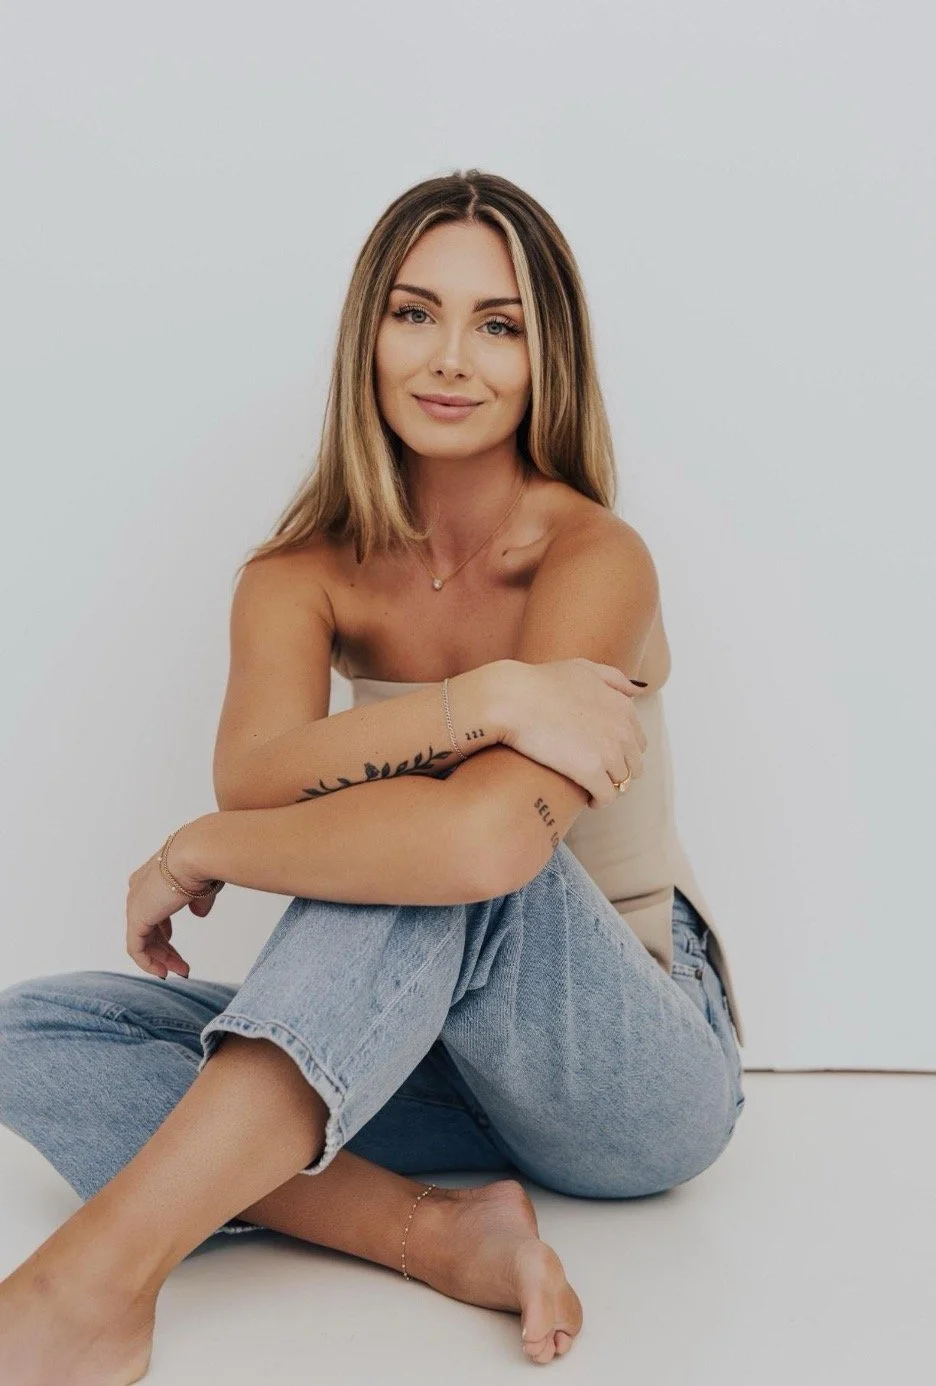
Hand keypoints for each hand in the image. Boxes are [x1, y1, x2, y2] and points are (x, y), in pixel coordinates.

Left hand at [126, 827, 223, 979]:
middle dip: (164, 949)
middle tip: (182, 966)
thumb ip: (198, 901)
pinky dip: (148, 963)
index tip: (172, 943)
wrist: (197, 854)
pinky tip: (164, 972)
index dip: (162, 929)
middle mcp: (139, 889)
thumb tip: (199, 914)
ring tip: (181, 971)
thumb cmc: (205, 863)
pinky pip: (137, 948)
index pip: (152, 909)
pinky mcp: (136, 917)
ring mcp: (135, 903)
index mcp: (152, 877)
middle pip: (148, 926)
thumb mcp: (204, 885)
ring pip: (143, 939)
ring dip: (162, 958)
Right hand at [498, 657, 648, 808]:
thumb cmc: (540, 682)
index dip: (622, 752)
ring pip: (622, 783)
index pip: (638, 741)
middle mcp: (622, 730)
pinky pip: (606, 796)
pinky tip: (586, 798)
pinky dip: (598, 800)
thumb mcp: (583, 668)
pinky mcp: (591, 772)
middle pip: (633, 765)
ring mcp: (608, 752)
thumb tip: (638, 690)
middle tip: (596, 775)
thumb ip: (614, 678)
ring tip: (590, 788)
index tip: (603, 756)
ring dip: (609, 787)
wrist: (512, 699)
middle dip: (618, 771)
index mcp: (623, 707)